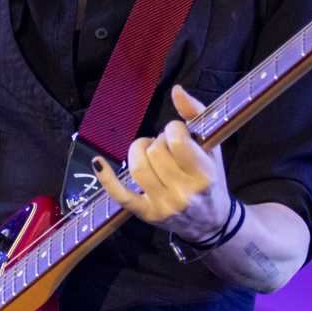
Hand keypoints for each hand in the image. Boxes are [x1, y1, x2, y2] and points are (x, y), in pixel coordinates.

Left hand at [91, 84, 234, 242]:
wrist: (211, 221)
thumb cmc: (211, 179)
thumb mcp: (213, 147)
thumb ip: (196, 115)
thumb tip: (176, 90)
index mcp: (204, 174)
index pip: (177, 140)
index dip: (174, 129)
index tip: (179, 133)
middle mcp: (185, 193)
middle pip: (155, 152)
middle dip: (157, 141)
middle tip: (165, 146)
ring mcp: (164, 205)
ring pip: (138, 168)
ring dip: (138, 151)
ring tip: (148, 152)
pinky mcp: (146, 214)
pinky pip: (121, 195)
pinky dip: (107, 178)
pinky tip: (98, 162)